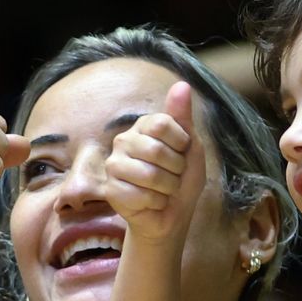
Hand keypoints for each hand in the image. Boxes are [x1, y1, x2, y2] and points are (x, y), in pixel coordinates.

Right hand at [105, 82, 205, 242]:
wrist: (171, 215)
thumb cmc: (182, 180)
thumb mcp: (191, 147)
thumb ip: (183, 117)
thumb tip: (182, 84)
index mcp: (143, 127)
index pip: (162, 124)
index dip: (181, 143)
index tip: (182, 153)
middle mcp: (124, 141)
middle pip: (156, 150)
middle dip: (175, 170)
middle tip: (173, 177)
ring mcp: (114, 165)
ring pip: (149, 176)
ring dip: (167, 189)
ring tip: (163, 191)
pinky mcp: (111, 190)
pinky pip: (140, 195)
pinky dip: (155, 203)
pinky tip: (151, 203)